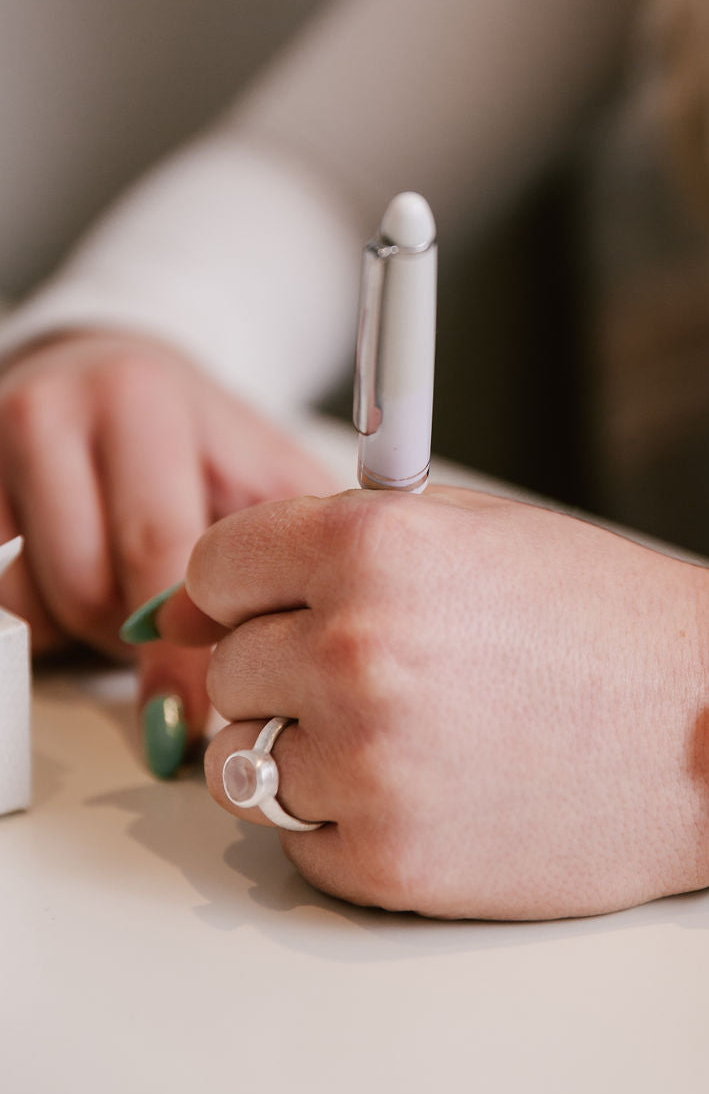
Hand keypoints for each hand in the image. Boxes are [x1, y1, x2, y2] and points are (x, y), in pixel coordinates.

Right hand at [0, 331, 337, 773]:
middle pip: (89, 589)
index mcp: (143, 401)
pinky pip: (0, 602)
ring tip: (128, 582)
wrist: (113, 375)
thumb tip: (294, 647)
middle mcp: (56, 413)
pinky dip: (42, 611)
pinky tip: (75, 573)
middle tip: (166, 634)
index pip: (158, 550)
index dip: (180, 651)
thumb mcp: (263, 470)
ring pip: (37, 606)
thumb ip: (291, 545)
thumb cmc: (199, 440)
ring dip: (88, 626)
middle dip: (134, 639)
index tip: (191, 718)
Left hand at [165, 490, 708, 917]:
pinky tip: (425, 787)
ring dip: (301, 750)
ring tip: (398, 733)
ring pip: (244, 762)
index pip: (212, 568)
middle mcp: (351, 653)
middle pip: (227, 668)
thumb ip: (344, 542)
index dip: (245, 585)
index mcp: (368, 549)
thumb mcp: (472, 529)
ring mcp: (365, 765)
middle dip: (280, 668)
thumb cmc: (603, 616)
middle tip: (368, 672)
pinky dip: (341, 822)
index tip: (273, 603)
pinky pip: (298, 842)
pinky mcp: (388, 863)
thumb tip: (225, 588)